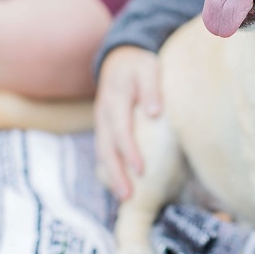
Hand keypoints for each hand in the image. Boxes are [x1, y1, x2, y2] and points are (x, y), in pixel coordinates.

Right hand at [94, 45, 161, 199]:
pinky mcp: (103, 125)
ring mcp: (100, 119)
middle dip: (116, 173)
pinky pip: (104, 148)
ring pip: (102, 150)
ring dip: (112, 174)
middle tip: (128, 196)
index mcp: (115, 98)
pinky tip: (120, 182)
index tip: (141, 170)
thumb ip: (151, 88)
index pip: (121, 129)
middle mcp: (104, 112)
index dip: (130, 151)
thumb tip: (154, 113)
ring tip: (124, 197)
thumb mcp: (148, 68)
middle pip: (107, 146)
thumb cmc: (139, 65)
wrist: (119, 56)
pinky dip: (110, 166)